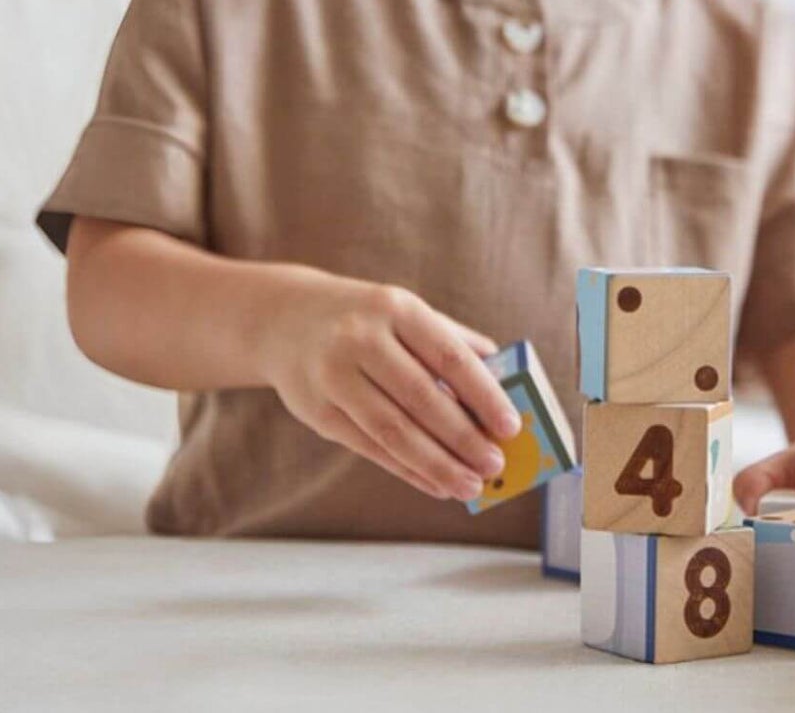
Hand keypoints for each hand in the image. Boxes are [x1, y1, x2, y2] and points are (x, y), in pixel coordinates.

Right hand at [261, 274, 523, 502]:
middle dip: (463, 438)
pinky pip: (369, 447)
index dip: (483, 394)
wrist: (284, 319)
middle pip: (421, 399)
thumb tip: (505, 383)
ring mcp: (334, 376)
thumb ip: (453, 341)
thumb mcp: (405, 312)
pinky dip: (407, 470)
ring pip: (393, 430)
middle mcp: (362, 339)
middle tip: (495, 465)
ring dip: (437, 464)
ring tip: (470, 486)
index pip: (449, 356)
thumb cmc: (364, 318)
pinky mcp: (318, 411)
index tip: (511, 426)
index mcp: (396, 309)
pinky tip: (435, 484)